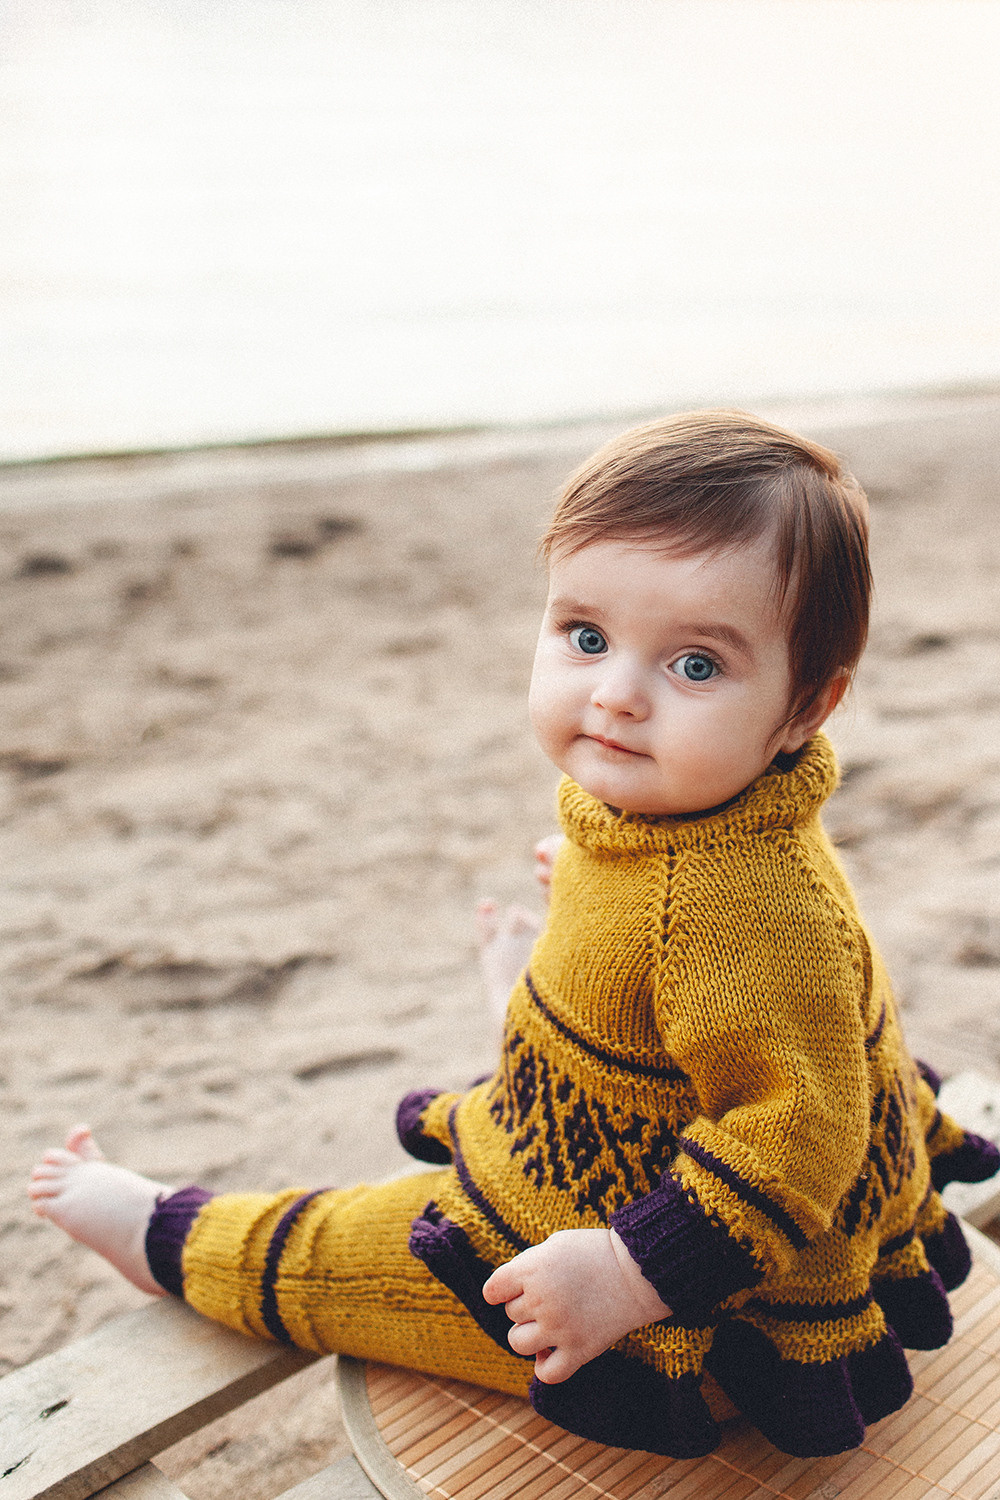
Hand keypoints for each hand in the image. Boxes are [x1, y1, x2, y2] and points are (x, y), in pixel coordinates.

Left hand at [482, 1227, 669, 1383]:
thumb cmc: (595, 1252)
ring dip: (528, 1335)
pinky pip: (547, 1373)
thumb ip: (528, 1266)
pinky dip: (544, 1366)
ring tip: (546, 1325)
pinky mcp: (579, 1351)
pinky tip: (551, 1351)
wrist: (638, 1271)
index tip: (512, 1289)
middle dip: (525, 1306)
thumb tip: (505, 1290)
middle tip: (551, 1296)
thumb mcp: (556, 1245)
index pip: (493, 1290)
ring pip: (518, 1343)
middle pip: (510, 1314)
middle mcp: (542, 1300)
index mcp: (533, 1269)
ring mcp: (559, 1328)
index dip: (500, 1290)